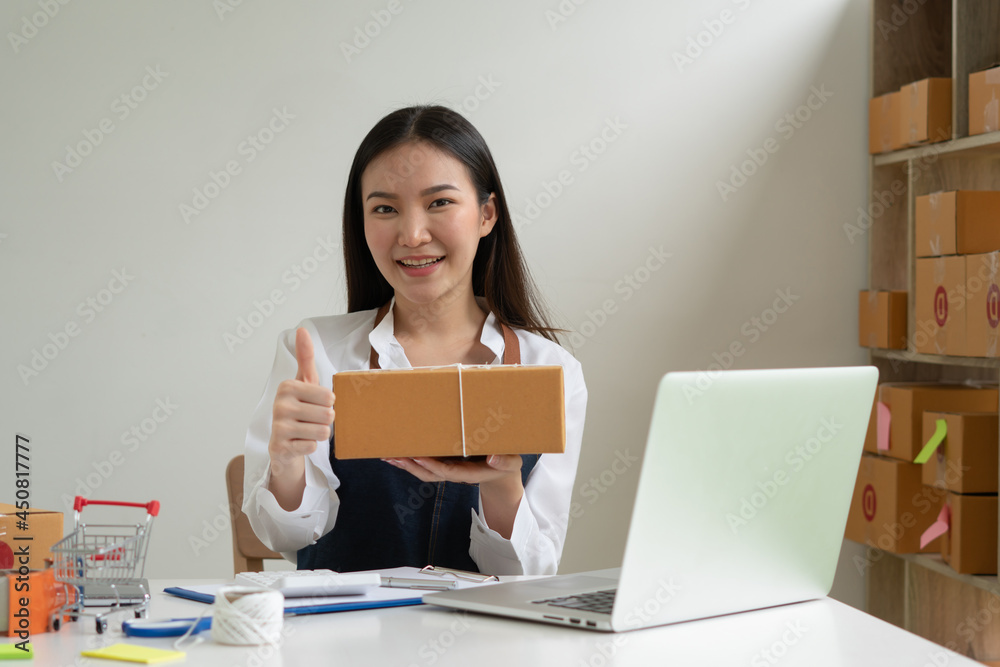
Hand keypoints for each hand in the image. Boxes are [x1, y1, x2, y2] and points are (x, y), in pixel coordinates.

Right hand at [267, 328, 334, 504]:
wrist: (283, 443)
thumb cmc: (298, 409)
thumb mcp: (304, 382)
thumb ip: (305, 357)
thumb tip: (302, 329)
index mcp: (288, 387)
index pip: (329, 396)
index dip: (327, 403)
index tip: (314, 404)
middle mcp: (280, 405)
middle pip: (328, 415)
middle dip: (325, 420)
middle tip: (311, 419)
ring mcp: (278, 427)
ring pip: (322, 432)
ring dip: (319, 434)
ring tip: (306, 431)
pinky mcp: (280, 447)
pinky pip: (312, 447)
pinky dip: (310, 446)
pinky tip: (299, 442)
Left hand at [382, 455, 522, 485]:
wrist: (502, 474)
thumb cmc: (507, 464)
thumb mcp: (513, 462)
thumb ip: (506, 461)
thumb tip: (493, 457)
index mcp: (471, 473)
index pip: (448, 471)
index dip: (432, 465)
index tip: (417, 456)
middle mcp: (456, 474)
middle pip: (429, 474)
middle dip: (411, 465)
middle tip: (393, 455)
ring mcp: (449, 470)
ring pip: (424, 472)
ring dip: (405, 465)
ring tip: (388, 456)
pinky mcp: (445, 465)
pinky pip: (425, 465)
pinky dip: (410, 461)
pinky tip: (397, 455)